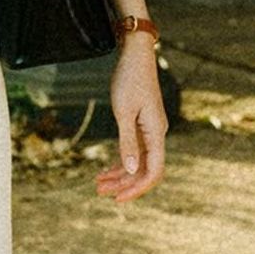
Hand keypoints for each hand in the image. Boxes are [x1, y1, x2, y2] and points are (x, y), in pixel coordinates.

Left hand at [96, 33, 167, 202]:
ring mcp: (149, 130)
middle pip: (144, 170)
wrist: (135, 55)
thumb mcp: (123, 111)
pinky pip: (134, 149)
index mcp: (156, 133)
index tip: (117, 198)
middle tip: (100, 192)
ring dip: (119, 174)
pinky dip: (120, 160)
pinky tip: (105, 168)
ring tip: (98, 184)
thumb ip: (127, 141)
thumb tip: (130, 169)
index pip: (153, 171)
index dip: (137, 189)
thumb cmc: (129, 79)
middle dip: (123, 184)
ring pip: (137, 161)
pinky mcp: (141, 124)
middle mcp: (156, 134)